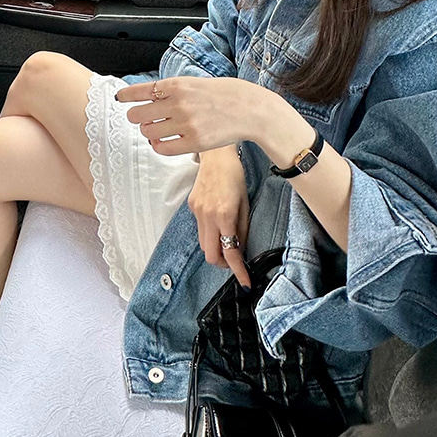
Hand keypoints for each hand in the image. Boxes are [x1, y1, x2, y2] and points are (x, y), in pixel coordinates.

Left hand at [115, 76, 265, 154]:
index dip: (126, 96)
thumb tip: (145, 97)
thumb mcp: (193, 83)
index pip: (141, 91)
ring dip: (148, 132)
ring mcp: (185, 124)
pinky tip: (163, 141)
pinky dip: (158, 146)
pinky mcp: (194, 143)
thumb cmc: (220, 94)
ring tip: (157, 129)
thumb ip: (170, 90)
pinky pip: (162, 148)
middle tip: (141, 118)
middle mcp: (178, 104)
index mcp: (177, 85)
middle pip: (138, 115)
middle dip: (136, 117)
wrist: (248, 108)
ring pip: (148, 132)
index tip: (120, 99)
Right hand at [188, 150, 250, 288]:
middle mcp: (207, 216)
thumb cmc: (234, 175)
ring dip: (215, 249)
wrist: (215, 155)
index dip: (238, 271)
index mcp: (224, 215)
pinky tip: (217, 222)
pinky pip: (199, 229)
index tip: (245, 281)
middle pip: (210, 255)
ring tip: (227, 241)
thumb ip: (242, 230)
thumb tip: (241, 250)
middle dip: (223, 263)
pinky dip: (209, 233)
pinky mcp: (191, 207)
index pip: (230, 253)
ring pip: (203, 244)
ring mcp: (196, 211)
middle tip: (234, 260)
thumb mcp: (245, 204)